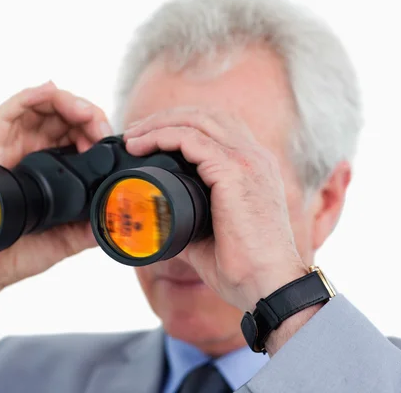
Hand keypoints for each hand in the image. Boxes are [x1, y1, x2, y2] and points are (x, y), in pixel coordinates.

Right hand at [0, 81, 112, 328]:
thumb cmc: (24, 250)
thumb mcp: (68, 238)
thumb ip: (91, 227)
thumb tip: (116, 219)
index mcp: (55, 167)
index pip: (79, 135)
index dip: (96, 131)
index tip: (109, 140)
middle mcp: (35, 152)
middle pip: (63, 115)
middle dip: (86, 113)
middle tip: (99, 125)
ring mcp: (15, 148)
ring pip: (40, 106)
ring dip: (65, 101)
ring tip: (83, 111)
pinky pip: (8, 113)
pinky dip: (29, 97)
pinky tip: (49, 90)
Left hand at [123, 107, 308, 313]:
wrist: (269, 286)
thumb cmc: (244, 268)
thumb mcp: (208, 237)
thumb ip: (185, 222)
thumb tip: (158, 222)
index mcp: (253, 168)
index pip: (217, 127)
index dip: (181, 125)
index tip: (148, 138)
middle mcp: (254, 157)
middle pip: (205, 115)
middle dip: (166, 118)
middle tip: (134, 132)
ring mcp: (247, 160)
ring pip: (196, 120)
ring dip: (159, 123)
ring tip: (132, 136)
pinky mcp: (235, 171)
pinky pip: (191, 140)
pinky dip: (162, 136)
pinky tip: (141, 146)